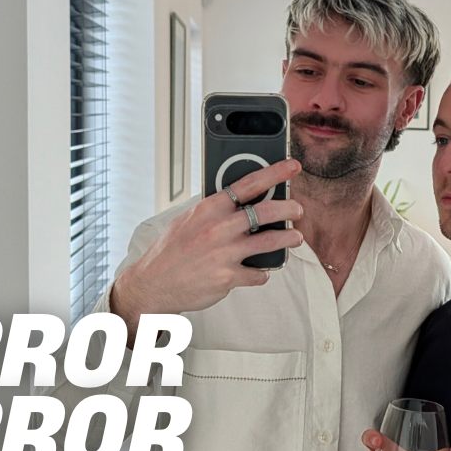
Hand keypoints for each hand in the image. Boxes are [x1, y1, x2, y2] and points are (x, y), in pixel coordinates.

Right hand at [110, 159, 303, 336]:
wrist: (154, 284)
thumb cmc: (170, 251)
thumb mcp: (186, 219)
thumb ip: (212, 210)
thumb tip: (235, 200)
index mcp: (209, 209)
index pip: (248, 184)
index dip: (274, 173)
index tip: (291, 167)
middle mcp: (219, 228)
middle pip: (266, 211)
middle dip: (289, 208)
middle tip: (297, 209)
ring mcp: (225, 253)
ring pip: (269, 242)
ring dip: (288, 238)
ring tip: (295, 237)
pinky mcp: (228, 277)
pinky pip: (257, 274)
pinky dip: (262, 273)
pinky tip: (260, 271)